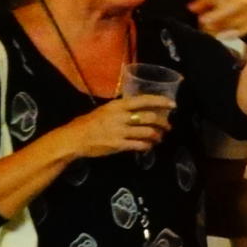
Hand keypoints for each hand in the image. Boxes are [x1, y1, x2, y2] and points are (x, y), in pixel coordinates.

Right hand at [56, 93, 173, 160]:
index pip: (143, 100)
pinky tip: (148, 146)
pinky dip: (147, 145)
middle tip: (168, 126)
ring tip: (159, 137)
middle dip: (163, 122)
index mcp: (117, 105)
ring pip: (148, 132)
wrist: (74, 138)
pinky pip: (140, 145)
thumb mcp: (105, 110)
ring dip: (157, 135)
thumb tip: (141, 109)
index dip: (160, 102)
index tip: (173, 104)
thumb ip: (122, 109)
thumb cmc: (89, 123)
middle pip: (150, 117)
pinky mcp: (118, 145)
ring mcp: (119, 131)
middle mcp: (120, 116)